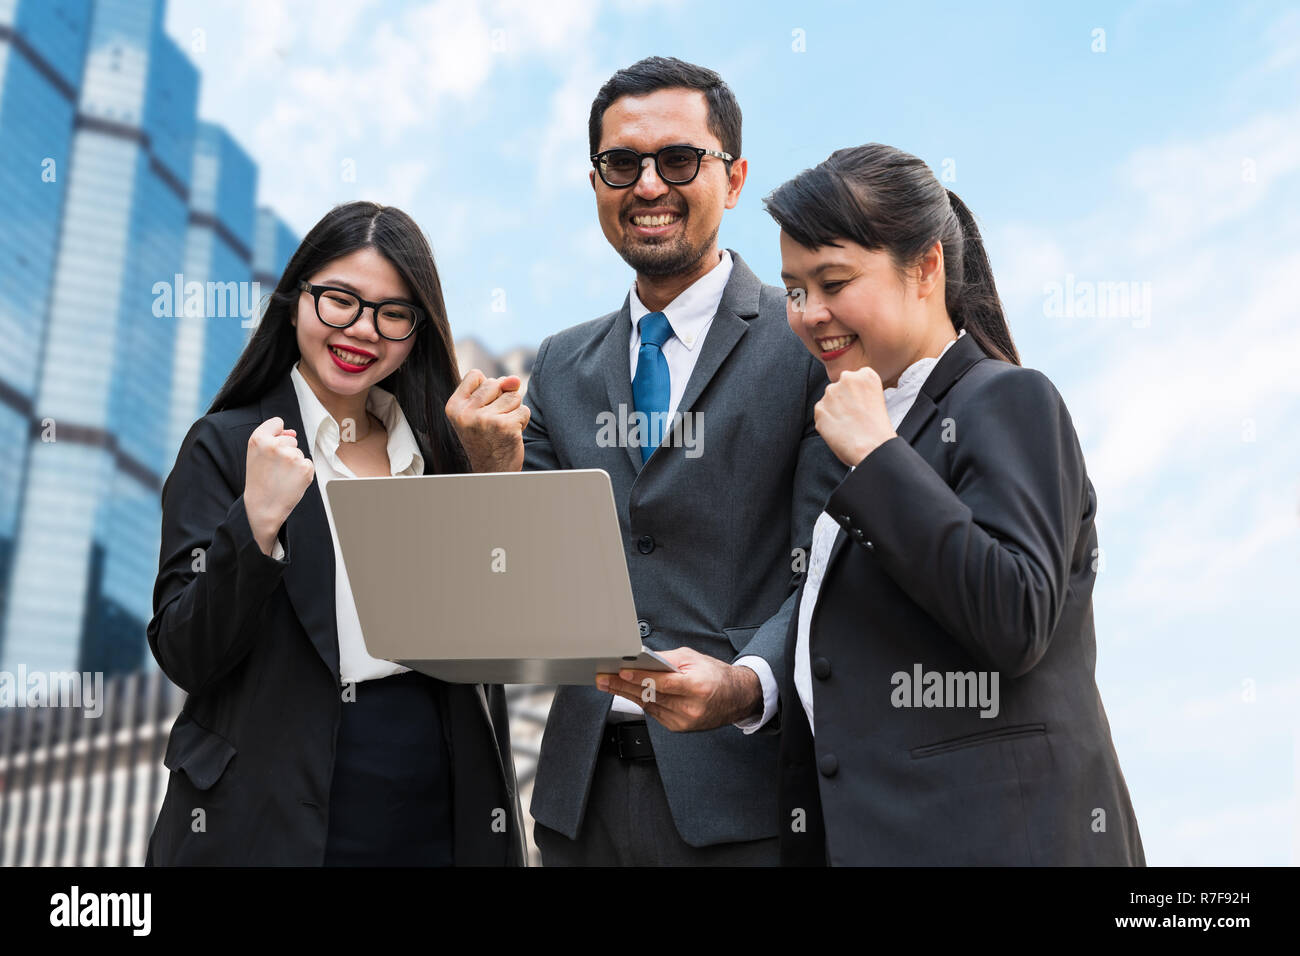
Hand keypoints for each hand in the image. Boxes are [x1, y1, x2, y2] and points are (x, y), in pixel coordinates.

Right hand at [244, 417, 314, 554]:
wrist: (263, 507)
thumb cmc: (259, 480)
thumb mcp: (256, 454)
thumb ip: (273, 437)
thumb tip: (293, 432)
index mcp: (258, 439)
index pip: (277, 422)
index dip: (276, 434)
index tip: (270, 449)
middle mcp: (275, 445)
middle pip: (291, 438)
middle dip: (286, 451)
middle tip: (273, 469)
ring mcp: (292, 456)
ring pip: (299, 452)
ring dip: (293, 463)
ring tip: (281, 476)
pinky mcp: (305, 467)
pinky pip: (307, 463)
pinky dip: (302, 472)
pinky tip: (290, 481)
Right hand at [444, 369, 529, 472]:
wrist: (492, 472)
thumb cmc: (486, 439)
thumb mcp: (482, 410)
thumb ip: (497, 388)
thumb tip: (514, 380)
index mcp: (454, 407)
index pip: (475, 374)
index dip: (486, 389)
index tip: (481, 409)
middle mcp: (466, 413)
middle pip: (496, 383)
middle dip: (502, 399)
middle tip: (493, 423)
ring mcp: (485, 420)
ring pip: (513, 396)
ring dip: (513, 410)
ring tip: (502, 428)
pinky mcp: (505, 427)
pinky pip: (524, 410)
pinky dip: (522, 421)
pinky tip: (511, 434)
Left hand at [596, 647, 762, 730]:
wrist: (736, 698)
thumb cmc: (716, 675)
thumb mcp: (694, 658)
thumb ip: (667, 660)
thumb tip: (642, 659)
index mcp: (697, 687)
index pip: (662, 683)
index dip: (640, 678)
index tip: (621, 672)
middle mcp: (691, 707)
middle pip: (650, 696)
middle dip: (623, 686)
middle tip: (603, 678)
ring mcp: (684, 721)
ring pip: (648, 706)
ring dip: (626, 695)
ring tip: (608, 684)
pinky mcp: (679, 728)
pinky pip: (654, 713)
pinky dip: (641, 702)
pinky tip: (628, 694)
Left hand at [814, 365, 896, 465]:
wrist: (872, 447)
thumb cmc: (878, 429)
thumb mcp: (878, 399)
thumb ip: (862, 391)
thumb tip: (850, 396)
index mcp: (866, 375)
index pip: (856, 378)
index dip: (857, 394)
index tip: (861, 404)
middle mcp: (847, 378)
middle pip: (840, 387)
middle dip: (843, 400)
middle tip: (853, 416)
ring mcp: (831, 392)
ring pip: (829, 399)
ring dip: (834, 410)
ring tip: (847, 425)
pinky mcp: (819, 408)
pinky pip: (821, 413)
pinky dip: (826, 422)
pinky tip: (839, 430)